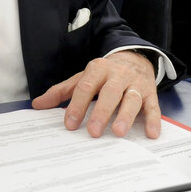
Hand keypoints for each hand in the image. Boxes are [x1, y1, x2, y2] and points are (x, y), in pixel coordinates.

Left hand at [32, 51, 159, 138]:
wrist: (134, 58)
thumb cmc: (104, 73)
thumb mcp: (82, 78)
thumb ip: (61, 91)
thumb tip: (37, 104)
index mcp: (97, 69)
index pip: (85, 87)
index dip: (77, 105)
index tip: (70, 124)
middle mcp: (117, 75)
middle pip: (109, 92)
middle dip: (101, 112)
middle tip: (93, 131)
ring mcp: (135, 84)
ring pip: (131, 99)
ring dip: (125, 116)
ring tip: (118, 132)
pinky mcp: (150, 93)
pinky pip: (153, 106)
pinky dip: (153, 120)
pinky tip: (150, 133)